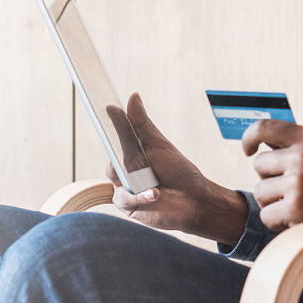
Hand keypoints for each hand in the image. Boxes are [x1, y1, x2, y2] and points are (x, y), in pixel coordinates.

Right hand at [104, 93, 247, 244]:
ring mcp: (124, 188)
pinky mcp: (128, 206)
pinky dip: (141, 195)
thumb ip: (141, 124)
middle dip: (124, 157)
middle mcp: (124, 171)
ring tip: (152, 180)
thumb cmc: (178, 172)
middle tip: (133, 156)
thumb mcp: (159, 145)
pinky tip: (155, 193)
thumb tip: (133, 96)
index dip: (110, 125)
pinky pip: (126, 198)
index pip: (115, 138)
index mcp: (129, 154)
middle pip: (113, 159)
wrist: (195, 201)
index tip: (107, 107)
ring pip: (116, 179)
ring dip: (134, 178)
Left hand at [241, 120, 302, 232]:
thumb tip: (259, 140)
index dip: (250, 137)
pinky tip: (298, 220)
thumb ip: (296, 145)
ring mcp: (299, 183)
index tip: (248, 150)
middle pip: (259, 164)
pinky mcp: (295, 209)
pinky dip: (277, 221)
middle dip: (270, 178)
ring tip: (298, 205)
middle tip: (294, 189)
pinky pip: (266, 214)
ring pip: (259, 191)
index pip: (265, 127)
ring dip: (272, 202)